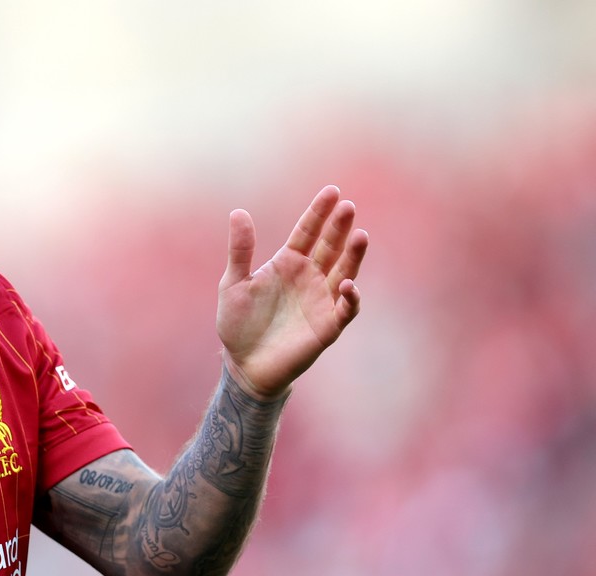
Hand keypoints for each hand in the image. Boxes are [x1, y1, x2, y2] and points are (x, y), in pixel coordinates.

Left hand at [217, 185, 368, 399]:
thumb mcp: (234, 283)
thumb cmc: (238, 324)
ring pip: (344, 272)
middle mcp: (309, 277)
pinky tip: (347, 285)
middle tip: (348, 206)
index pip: (307, 231)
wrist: (245, 364)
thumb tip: (238, 212)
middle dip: (339, 227)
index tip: (332, 191)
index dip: (319, 212)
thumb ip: (240, 250)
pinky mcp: (328, 326)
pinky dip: (350, 297)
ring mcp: (321, 300)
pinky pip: (345, 309)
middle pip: (329, 246)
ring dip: (353, 256)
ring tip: (360, 236)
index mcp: (288, 262)